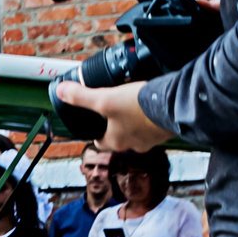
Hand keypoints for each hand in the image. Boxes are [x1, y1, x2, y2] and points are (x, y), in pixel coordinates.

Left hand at [52, 79, 167, 152]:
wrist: (176, 107)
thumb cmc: (140, 108)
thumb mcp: (104, 99)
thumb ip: (81, 97)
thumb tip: (61, 91)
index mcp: (115, 142)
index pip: (99, 142)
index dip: (95, 132)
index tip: (94, 121)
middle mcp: (133, 145)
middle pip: (118, 136)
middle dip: (115, 124)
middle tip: (113, 109)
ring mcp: (151, 139)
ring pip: (137, 131)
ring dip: (134, 121)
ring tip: (132, 104)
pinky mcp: (165, 131)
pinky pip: (154, 126)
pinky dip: (150, 118)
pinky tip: (151, 105)